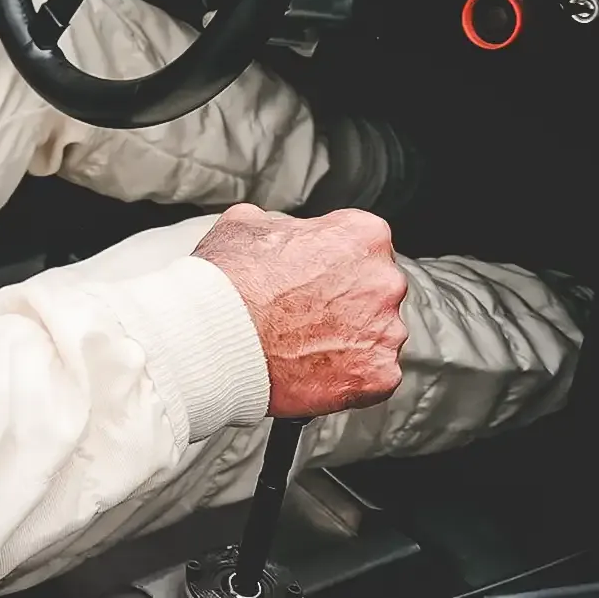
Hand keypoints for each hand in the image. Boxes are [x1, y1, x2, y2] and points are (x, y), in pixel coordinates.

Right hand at [193, 204, 410, 416]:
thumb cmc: (228, 281)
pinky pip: (372, 373)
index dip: (330, 256)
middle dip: (343, 297)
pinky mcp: (378, 375)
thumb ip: (283, 225)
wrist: (213, 337)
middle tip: (302, 308)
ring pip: (374, 332)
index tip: (310, 270)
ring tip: (301, 341)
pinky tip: (311, 366)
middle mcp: (384, 281)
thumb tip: (282, 233)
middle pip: (373, 288)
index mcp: (361, 236)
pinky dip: (347, 372)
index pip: (361, 241)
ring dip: (347, 336)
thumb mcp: (246, 224)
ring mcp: (385, 332)